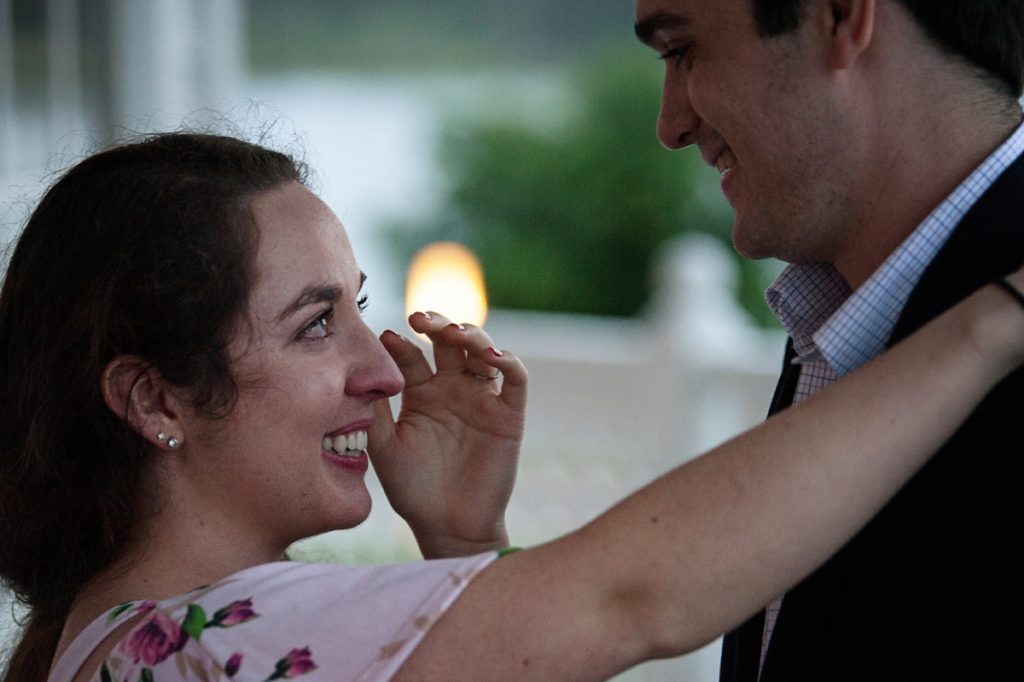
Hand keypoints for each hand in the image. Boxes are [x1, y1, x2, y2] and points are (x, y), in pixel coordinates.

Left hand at [368, 312, 526, 558]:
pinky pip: (515, 380)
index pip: (412, 355)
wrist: (447, 527)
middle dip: (437, 324)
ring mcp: (481, 399)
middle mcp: (452, 390)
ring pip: (482, 352)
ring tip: (455, 333)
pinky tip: (493, 357)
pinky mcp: (508, 415)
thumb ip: (374, 412)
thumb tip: (358, 374)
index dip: (400, 343)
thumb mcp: (384, 447)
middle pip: (449, 342)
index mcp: (421, 393)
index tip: (386, 338)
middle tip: (420, 319)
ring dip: (472, 335)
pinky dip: (509, 362)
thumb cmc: (413, 490)